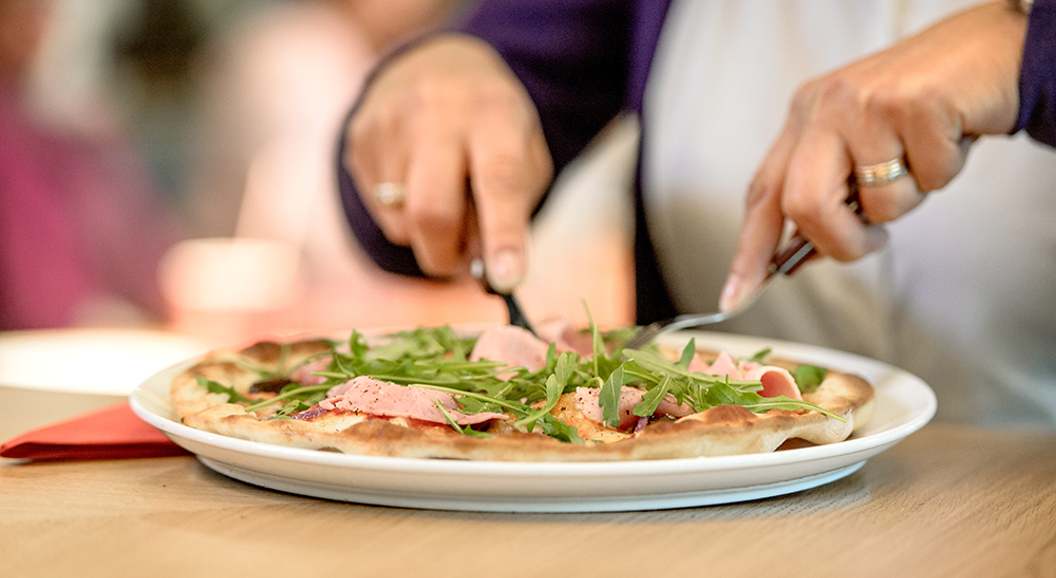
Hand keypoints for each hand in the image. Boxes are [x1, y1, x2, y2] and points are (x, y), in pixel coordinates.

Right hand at [344, 34, 552, 291]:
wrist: (435, 64)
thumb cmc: (493, 129)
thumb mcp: (524, 154)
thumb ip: (512, 208)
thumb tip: (480, 267)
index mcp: (494, 114)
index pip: (500, 181)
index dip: (504, 236)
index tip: (508, 279)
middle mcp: (437, 113)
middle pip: (431, 211)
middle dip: (446, 256)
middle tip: (459, 262)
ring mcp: (390, 124)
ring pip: (402, 221)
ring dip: (427, 234)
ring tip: (444, 199)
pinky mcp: (359, 139)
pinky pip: (381, 212)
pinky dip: (404, 216)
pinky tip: (416, 181)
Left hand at [721, 1, 1027, 310]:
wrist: (989, 51)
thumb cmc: (924, 108)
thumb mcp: (862, 147)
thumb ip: (829, 194)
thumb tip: (799, 256)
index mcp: (803, 119)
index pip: (763, 195)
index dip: (749, 251)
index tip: (735, 296)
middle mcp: (824, 107)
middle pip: (804, 206)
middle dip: (840, 241)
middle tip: (872, 238)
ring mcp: (865, 102)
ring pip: (877, 202)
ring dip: (910, 199)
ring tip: (923, 157)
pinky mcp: (914, 103)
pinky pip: (929, 179)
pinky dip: (946, 173)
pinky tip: (949, 137)